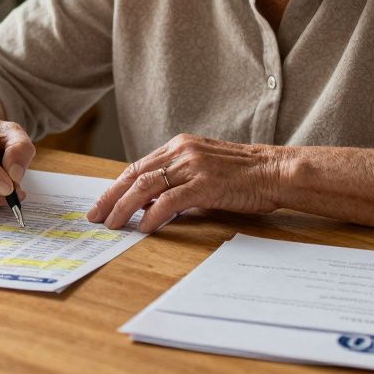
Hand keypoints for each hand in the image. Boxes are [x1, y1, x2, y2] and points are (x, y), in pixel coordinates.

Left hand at [86, 134, 285, 232]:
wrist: (276, 171)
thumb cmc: (245, 175)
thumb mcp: (205, 170)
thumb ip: (179, 181)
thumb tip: (152, 203)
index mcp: (180, 145)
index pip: (139, 166)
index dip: (117, 186)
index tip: (103, 202)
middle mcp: (182, 151)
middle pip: (135, 174)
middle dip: (111, 197)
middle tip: (96, 216)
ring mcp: (193, 165)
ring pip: (146, 186)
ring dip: (125, 207)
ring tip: (113, 224)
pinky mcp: (204, 183)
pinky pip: (169, 200)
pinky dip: (153, 215)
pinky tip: (144, 228)